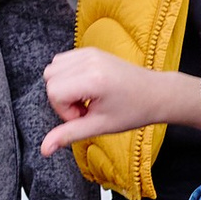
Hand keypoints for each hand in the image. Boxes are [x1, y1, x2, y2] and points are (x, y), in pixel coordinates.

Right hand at [40, 46, 200, 156]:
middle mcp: (89, 60)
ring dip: (64, 87)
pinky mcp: (90, 50)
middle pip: (49, 78)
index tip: (84, 117)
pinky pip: (62, 61)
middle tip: (86, 108)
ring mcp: (89, 52)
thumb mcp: (100, 126)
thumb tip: (44, 149)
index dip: (64, 111)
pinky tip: (86, 88)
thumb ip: (69, 134)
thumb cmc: (132, 112)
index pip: (53, 92)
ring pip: (53, 69)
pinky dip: (68, 76)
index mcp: (93, 78)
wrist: (156, 93)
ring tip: (86, 98)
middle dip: (62, 99)